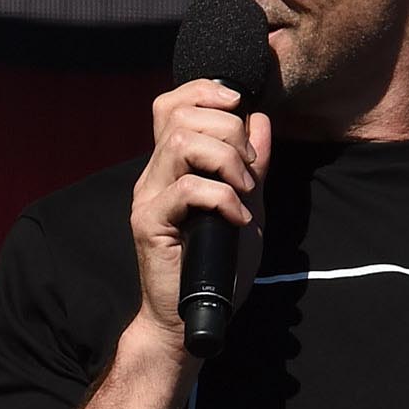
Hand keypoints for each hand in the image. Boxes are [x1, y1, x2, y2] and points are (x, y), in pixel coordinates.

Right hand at [128, 79, 271, 354]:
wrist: (191, 317)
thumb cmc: (217, 265)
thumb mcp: (246, 204)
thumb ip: (252, 165)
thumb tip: (260, 119)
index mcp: (171, 166)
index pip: (171, 104)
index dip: (203, 91)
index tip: (238, 106)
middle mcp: (154, 176)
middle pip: (180, 116)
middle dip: (228, 130)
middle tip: (249, 168)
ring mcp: (149, 198)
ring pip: (179, 142)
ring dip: (225, 159)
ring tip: (243, 190)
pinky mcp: (150, 224)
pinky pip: (187, 188)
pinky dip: (222, 197)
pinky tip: (237, 218)